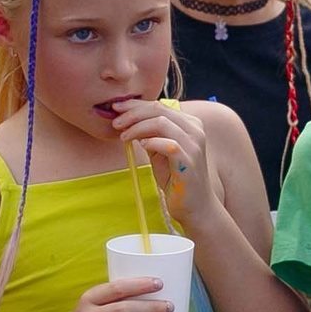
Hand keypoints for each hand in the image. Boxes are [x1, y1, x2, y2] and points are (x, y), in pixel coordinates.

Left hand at [112, 99, 219, 236]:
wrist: (195, 206)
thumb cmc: (176, 178)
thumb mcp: (160, 151)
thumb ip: (151, 135)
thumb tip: (129, 120)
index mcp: (190, 124)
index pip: (160, 106)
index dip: (135, 105)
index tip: (116, 108)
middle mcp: (195, 131)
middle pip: (159, 110)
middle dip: (133, 113)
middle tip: (116, 122)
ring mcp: (194, 146)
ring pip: (161, 123)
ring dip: (137, 127)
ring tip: (124, 137)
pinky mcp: (188, 162)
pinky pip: (167, 144)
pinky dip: (151, 142)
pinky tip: (141, 146)